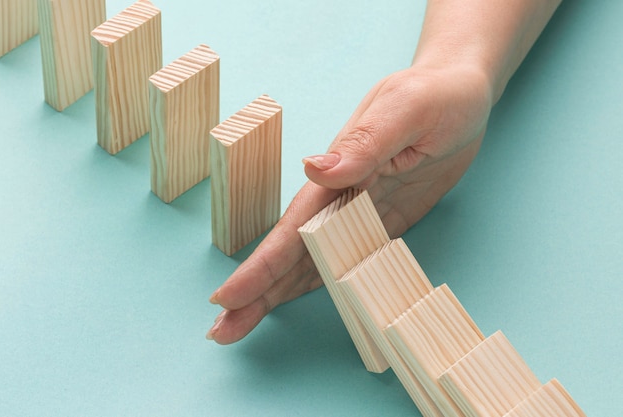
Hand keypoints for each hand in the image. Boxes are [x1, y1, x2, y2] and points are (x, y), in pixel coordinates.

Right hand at [207, 64, 492, 343]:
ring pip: (314, 262)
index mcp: (339, 170)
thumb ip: (364, 143)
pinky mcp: (384, 223)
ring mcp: (361, 213)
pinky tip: (296, 301)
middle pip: (292, 253)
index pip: (292, 226)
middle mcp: (341, 197)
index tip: (228, 297)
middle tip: (222, 331)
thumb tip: (312, 169)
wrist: (461, 95)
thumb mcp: (404, 110)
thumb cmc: (435, 95)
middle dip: (257, 292)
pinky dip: (322, 284)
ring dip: (278, 294)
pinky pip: (349, 260)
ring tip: (242, 325)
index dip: (262, 265)